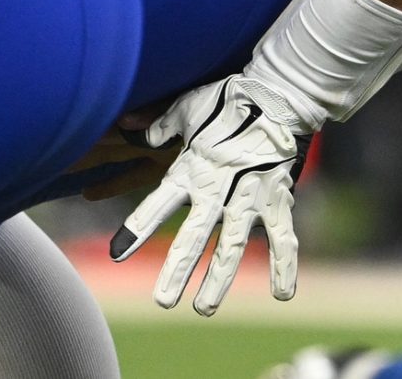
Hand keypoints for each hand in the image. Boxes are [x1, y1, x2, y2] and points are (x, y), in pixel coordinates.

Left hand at [108, 74, 312, 314]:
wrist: (280, 93)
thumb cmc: (229, 99)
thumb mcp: (188, 108)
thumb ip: (159, 125)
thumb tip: (129, 128)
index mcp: (191, 168)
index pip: (158, 203)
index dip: (137, 228)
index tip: (117, 253)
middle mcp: (218, 188)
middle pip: (195, 235)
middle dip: (178, 269)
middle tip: (163, 301)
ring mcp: (250, 196)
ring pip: (233, 246)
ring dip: (219, 279)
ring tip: (203, 308)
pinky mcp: (278, 199)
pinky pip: (283, 236)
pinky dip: (284, 265)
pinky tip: (282, 294)